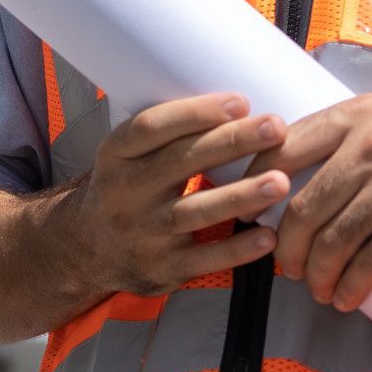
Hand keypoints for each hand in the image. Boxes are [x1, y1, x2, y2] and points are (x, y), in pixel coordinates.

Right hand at [65, 92, 289, 296]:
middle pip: (180, 163)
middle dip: (231, 142)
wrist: (90, 250)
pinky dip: (237, 249)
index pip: (151, 127)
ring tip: (280, 181)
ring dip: (239, 196)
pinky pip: (203, 259)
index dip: (195, 113)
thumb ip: (173, 133)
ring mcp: (142, 233)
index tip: (240, 101)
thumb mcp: (130, 154)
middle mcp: (124, 192)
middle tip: (276, 127)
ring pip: (193, 212)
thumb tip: (242, 105)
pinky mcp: (161, 269)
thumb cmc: (131, 186)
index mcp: (116, 154)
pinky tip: (269, 235)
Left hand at [250, 83, 371, 312]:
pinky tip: (347, 297)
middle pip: (301, 209)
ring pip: (331, 242)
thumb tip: (316, 139)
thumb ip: (362, 119)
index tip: (252, 212)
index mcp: (358, 115)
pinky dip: (351, 287)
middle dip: (286, 248)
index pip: (284, 150)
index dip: (257, 186)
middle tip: (286, 266)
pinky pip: (369, 264)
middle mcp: (369, 147)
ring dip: (316, 276)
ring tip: (319, 288)